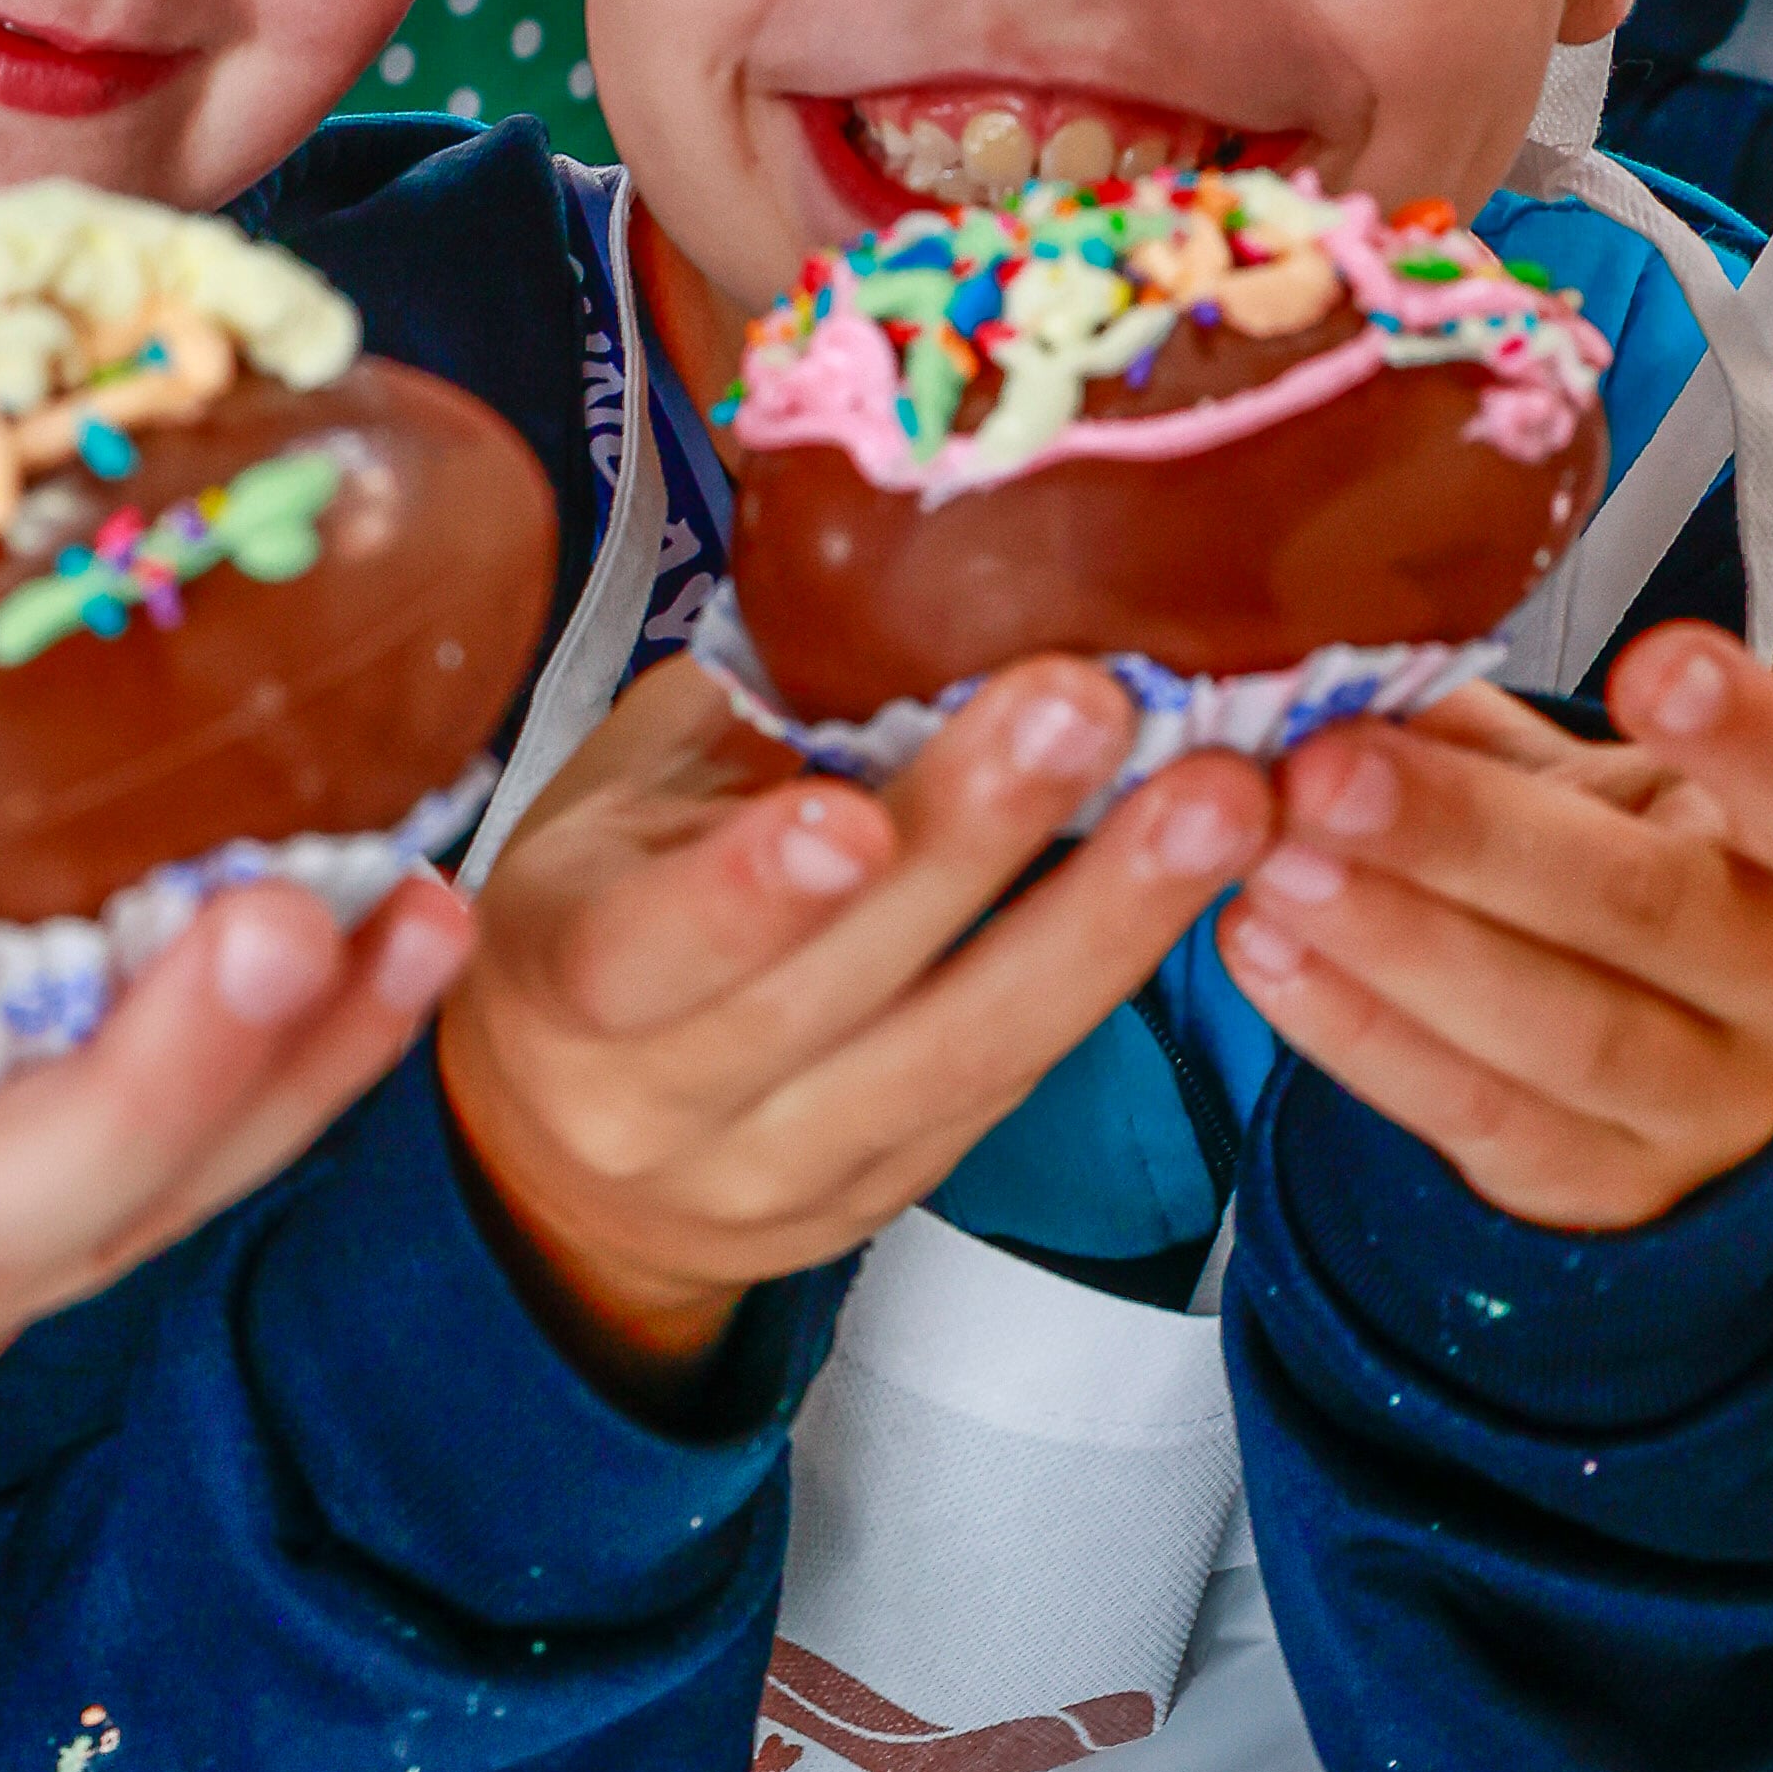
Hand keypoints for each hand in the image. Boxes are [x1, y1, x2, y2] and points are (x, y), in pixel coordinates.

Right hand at [435, 654, 1266, 1392]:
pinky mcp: (893, 1194)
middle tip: (1094, 706)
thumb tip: (911, 577)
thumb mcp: (612, 804)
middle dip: (979, 843)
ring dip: (1103, 920)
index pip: (642, 952)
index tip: (853, 813)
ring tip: (1214, 802)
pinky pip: (1014, 1083)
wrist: (574, 1158)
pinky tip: (1200, 875)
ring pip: (960, 1055)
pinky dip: (1111, 972)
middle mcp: (658, 1104)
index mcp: (557, 976)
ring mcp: (782, 1169)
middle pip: (836, 994)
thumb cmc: (602, 918)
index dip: (749, 893)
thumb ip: (737, 728)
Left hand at [1215, 627, 1772, 1230]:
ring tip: (1273, 862)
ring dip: (1399, 941)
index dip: (1750, 732)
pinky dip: (1357, 1032)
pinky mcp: (1608, 1191)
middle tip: (1326, 772)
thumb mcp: (1588, 790)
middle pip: (1648, 908)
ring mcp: (1714, 1107)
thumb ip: (1488, 737)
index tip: (1653, 661)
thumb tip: (1337, 675)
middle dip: (1471, 836)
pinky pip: (1476, 1113)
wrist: (1644, 1074)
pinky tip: (1263, 951)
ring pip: (1561, 1027)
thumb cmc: (1608, 879)